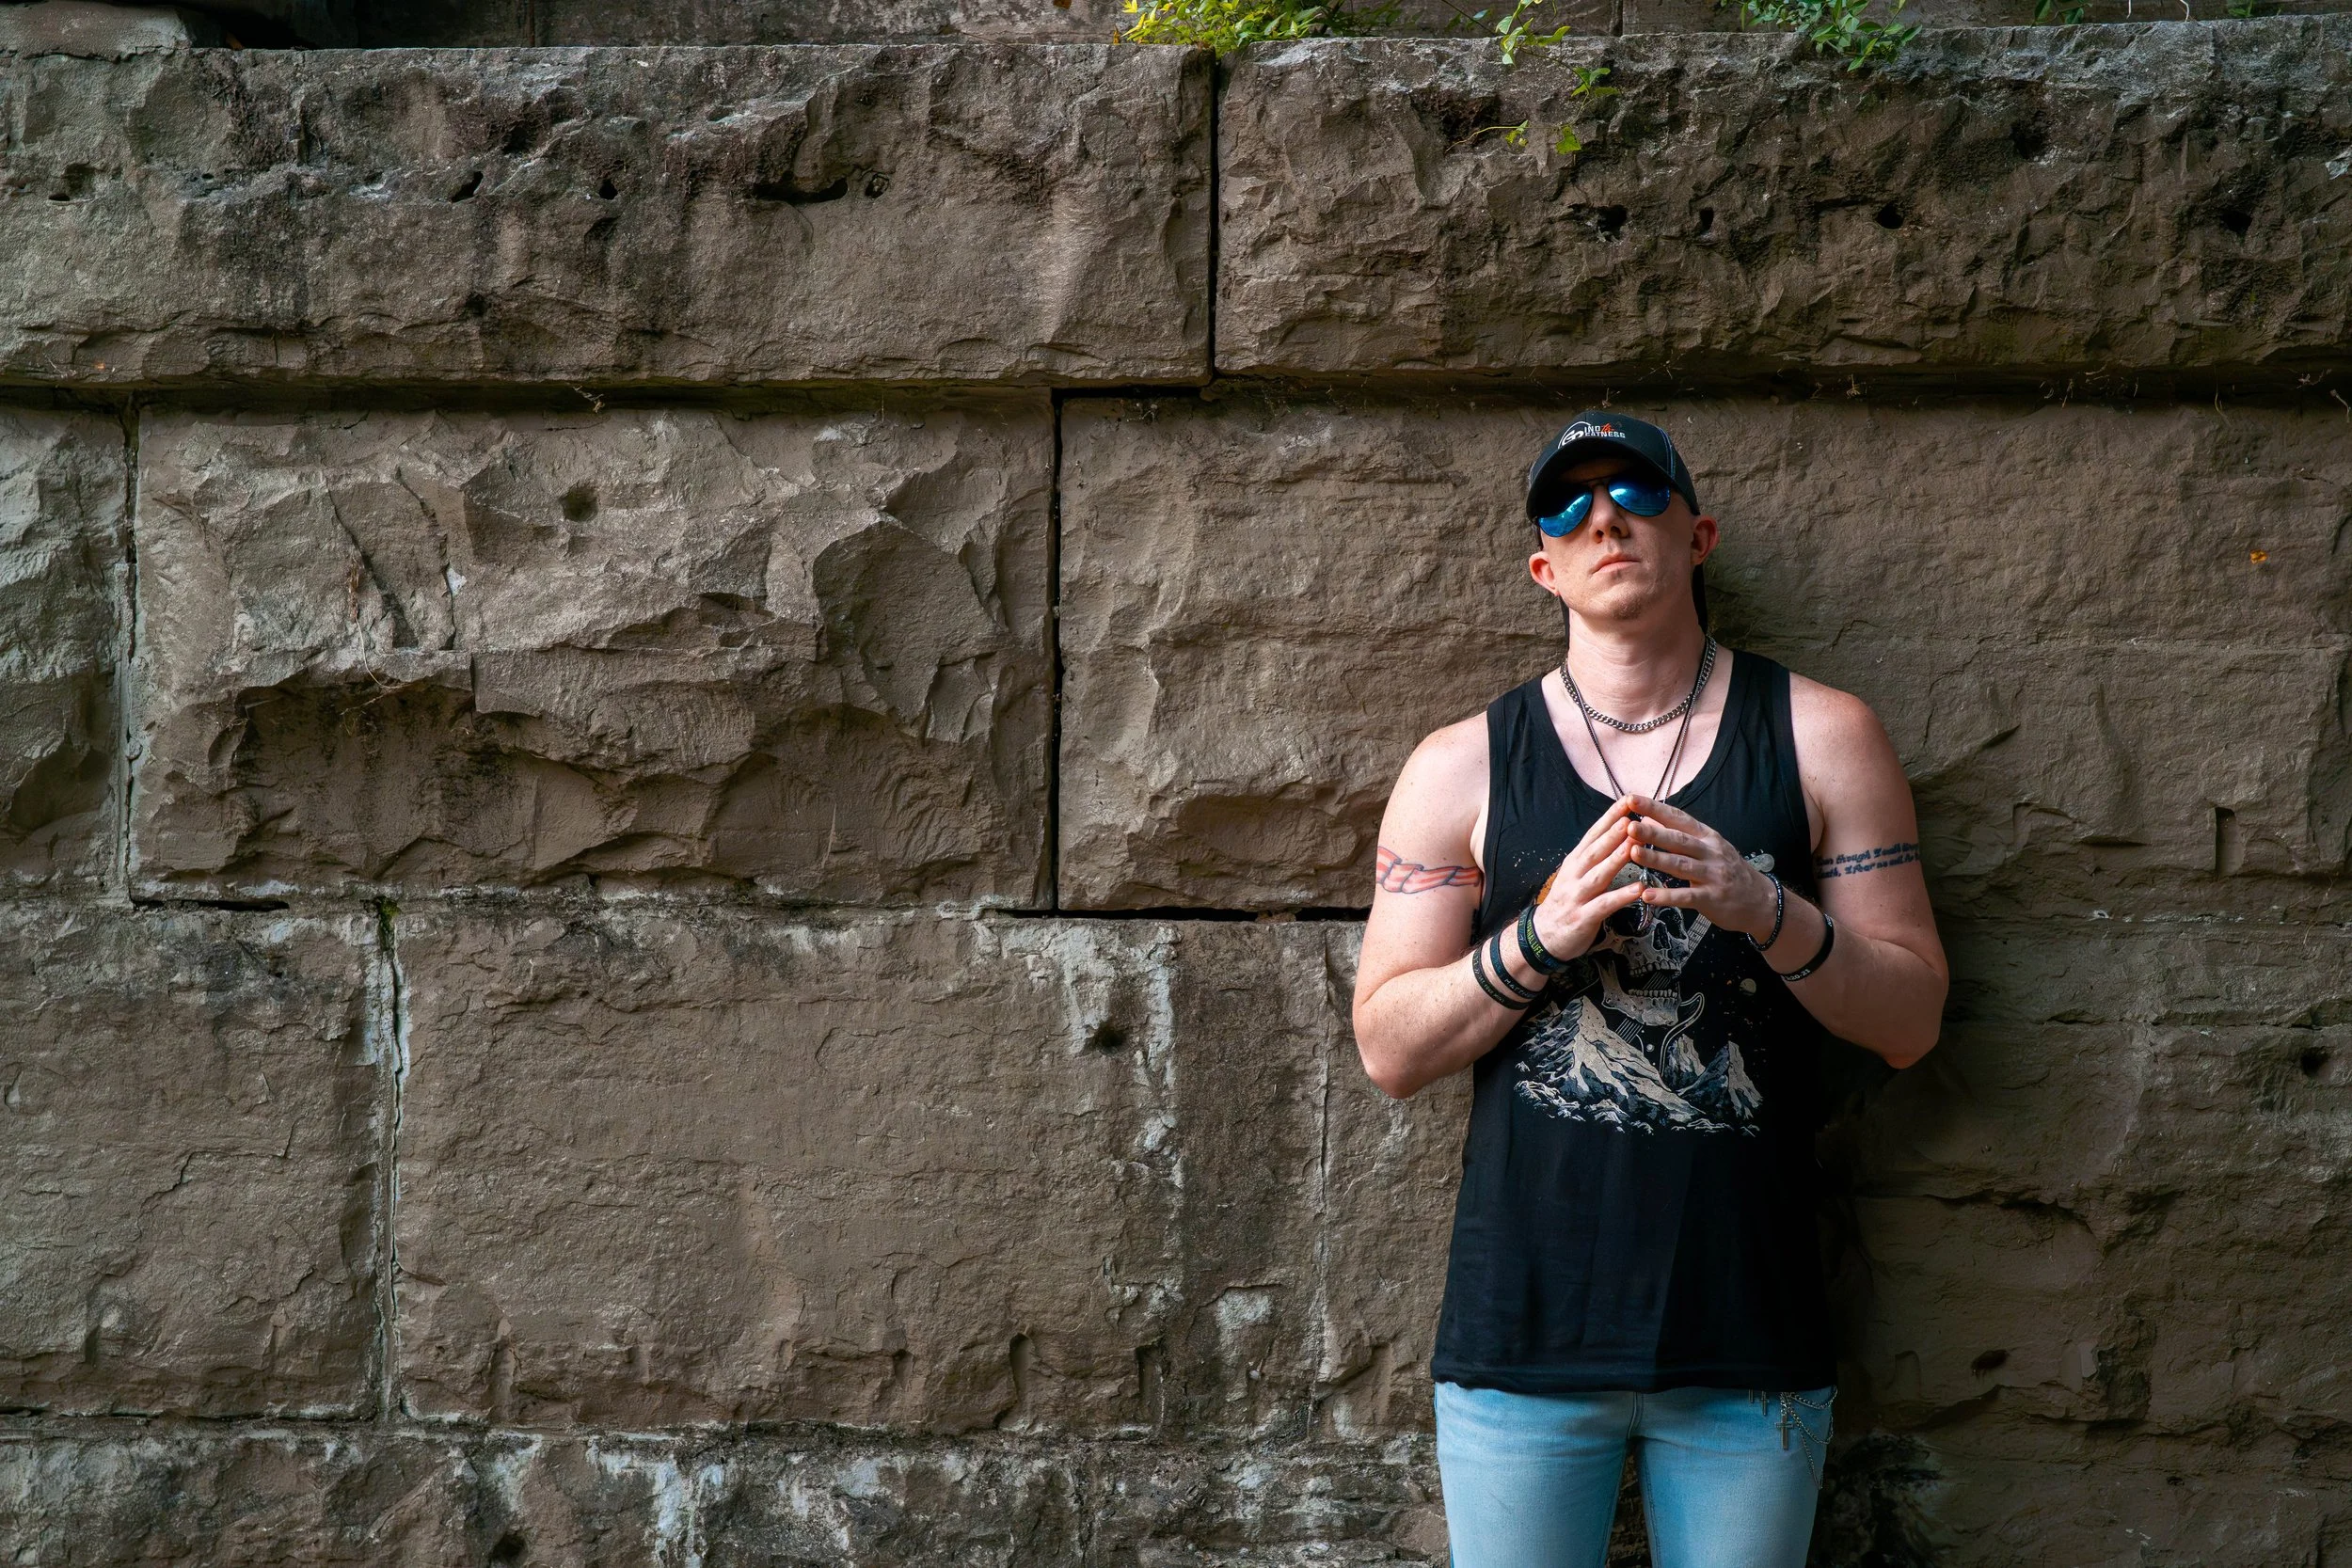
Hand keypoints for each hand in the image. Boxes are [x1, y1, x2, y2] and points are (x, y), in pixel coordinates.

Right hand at [1525, 796, 1648, 961]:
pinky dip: (1621, 896)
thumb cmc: (1567, 902)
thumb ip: (1594, 857)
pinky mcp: (1583, 917)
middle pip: (1595, 851)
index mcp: (1575, 862)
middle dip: (1613, 833)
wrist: (1543, 935)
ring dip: (1616, 859)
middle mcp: (1574, 875)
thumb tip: (1619, 833)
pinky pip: (1604, 905)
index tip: (1627, 800)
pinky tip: (1638, 889)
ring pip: (1599, 875)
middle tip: (1631, 816)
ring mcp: (1577, 896)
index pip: (1593, 834)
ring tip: (1634, 846)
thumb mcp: (1576, 874)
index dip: (1609, 817)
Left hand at [1621, 795, 1778, 938]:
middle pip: (1678, 840)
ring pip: (1681, 865)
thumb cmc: (1728, 871)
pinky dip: (1666, 896)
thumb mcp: (1708, 847)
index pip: (1678, 818)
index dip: (1655, 808)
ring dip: (1656, 859)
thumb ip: (1680, 833)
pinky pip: (1686, 896)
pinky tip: (1647, 895)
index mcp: (1707, 837)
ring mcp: (1712, 875)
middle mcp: (1710, 852)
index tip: (1632, 799)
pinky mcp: (1711, 898)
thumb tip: (1648, 817)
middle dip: (1653, 832)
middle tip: (1629, 826)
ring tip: (1633, 853)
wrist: (1761, 900)